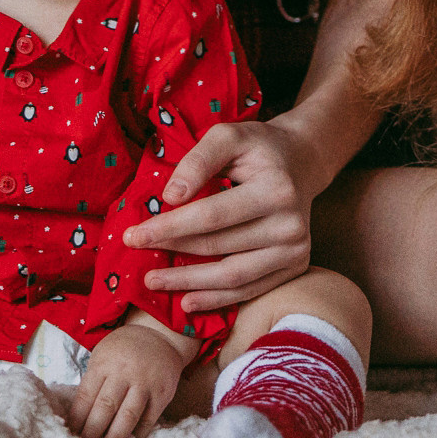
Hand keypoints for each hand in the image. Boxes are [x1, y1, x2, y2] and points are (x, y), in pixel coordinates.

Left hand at [69, 321, 188, 437]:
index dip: (77, 418)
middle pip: (105, 407)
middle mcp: (124, 373)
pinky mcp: (163, 393)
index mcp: (103, 364)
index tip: (71, 435)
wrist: (159, 335)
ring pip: (128, 415)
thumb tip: (79, 416)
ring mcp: (145, 383)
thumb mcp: (103, 356)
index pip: (86, 396)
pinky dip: (139, 434)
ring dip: (115, 437)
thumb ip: (93, 381)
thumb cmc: (123, 350)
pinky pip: (149, 418)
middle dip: (93, 431)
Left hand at [123, 120, 314, 313]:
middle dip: (173, 253)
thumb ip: (198, 160)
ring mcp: (296, 250)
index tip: (133, 235)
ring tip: (155, 282)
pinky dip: (217, 299)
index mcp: (275, 189)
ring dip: (189, 284)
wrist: (302, 162)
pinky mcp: (296, 266)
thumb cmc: (259, 148)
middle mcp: (291, 224)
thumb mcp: (229, 135)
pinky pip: (250, 290)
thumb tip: (170, 197)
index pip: (211, 216)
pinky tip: (187, 301)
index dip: (169, 228)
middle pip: (219, 247)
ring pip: (233, 277)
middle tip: (137, 257)